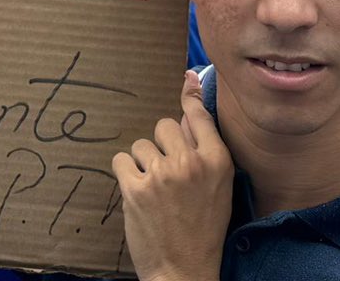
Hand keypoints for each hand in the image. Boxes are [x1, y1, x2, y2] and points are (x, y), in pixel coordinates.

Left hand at [112, 71, 233, 280]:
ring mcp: (162, 175)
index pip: (198, 114)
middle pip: (164, 125)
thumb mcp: (218, 187)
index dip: (189, 96)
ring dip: (142, 162)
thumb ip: (205, 149)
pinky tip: (136, 190)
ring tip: (153, 188)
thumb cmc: (203, 229)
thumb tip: (188, 107)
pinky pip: (120, 160)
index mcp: (217, 162)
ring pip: (140, 144)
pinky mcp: (135, 188)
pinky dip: (124, 173)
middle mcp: (191, 163)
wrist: (184, 270)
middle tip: (166, 172)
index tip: (185, 78)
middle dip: (161, 144)